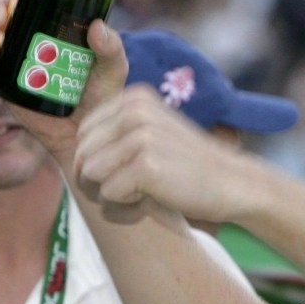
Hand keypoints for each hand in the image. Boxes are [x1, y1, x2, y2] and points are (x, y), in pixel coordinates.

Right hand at [0, 0, 128, 160]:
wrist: (88, 134)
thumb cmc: (104, 97)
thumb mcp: (114, 69)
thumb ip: (111, 48)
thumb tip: (96, 26)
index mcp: (58, 24)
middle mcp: (34, 36)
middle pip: (5, 10)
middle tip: (1, 19)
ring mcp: (17, 59)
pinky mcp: (5, 84)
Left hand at [73, 84, 242, 223]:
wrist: (232, 183)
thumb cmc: (186, 166)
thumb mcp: (151, 133)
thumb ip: (115, 132)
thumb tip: (72, 152)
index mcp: (134, 98)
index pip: (82, 134)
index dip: (100, 159)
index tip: (134, 165)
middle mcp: (134, 110)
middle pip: (81, 155)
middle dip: (101, 177)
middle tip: (139, 181)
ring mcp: (140, 136)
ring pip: (90, 175)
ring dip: (113, 192)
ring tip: (146, 187)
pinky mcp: (146, 165)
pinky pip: (108, 195)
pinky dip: (127, 205)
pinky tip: (154, 195)